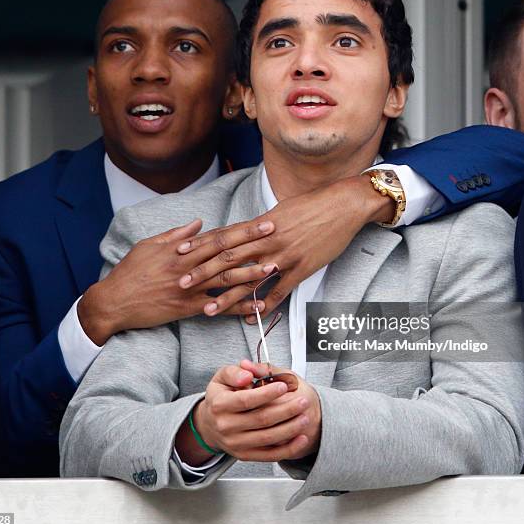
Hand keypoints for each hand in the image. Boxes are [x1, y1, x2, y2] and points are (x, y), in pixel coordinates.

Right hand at [78, 219, 276, 344]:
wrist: (114, 302)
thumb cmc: (130, 272)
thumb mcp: (149, 245)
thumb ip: (176, 234)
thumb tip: (198, 222)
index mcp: (180, 249)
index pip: (217, 236)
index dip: (242, 229)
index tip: (262, 221)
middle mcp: (188, 266)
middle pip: (226, 252)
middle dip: (253, 243)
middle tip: (276, 235)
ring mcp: (189, 288)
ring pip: (225, 278)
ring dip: (251, 272)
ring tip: (273, 266)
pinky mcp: (187, 308)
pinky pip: (217, 307)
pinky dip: (238, 307)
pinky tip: (256, 305)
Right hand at [175, 364, 309, 465]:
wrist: (210, 424)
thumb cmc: (220, 397)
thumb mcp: (221, 377)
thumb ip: (235, 372)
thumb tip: (248, 374)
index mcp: (219, 404)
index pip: (246, 400)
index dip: (267, 393)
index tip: (283, 386)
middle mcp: (225, 426)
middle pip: (261, 419)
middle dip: (286, 410)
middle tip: (302, 401)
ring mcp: (235, 443)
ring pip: (268, 438)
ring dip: (290, 428)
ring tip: (305, 417)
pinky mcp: (245, 455)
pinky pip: (269, 455)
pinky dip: (288, 449)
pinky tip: (301, 439)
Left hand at [176, 174, 393, 319]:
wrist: (343, 205)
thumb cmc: (311, 204)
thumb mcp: (280, 210)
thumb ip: (260, 224)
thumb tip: (243, 232)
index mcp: (260, 224)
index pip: (223, 236)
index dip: (200, 245)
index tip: (180, 253)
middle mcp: (268, 240)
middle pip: (228, 258)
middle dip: (203, 272)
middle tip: (181, 284)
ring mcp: (284, 256)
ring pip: (249, 280)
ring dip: (227, 297)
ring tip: (208, 310)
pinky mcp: (301, 269)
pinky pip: (280, 291)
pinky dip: (264, 306)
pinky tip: (252, 318)